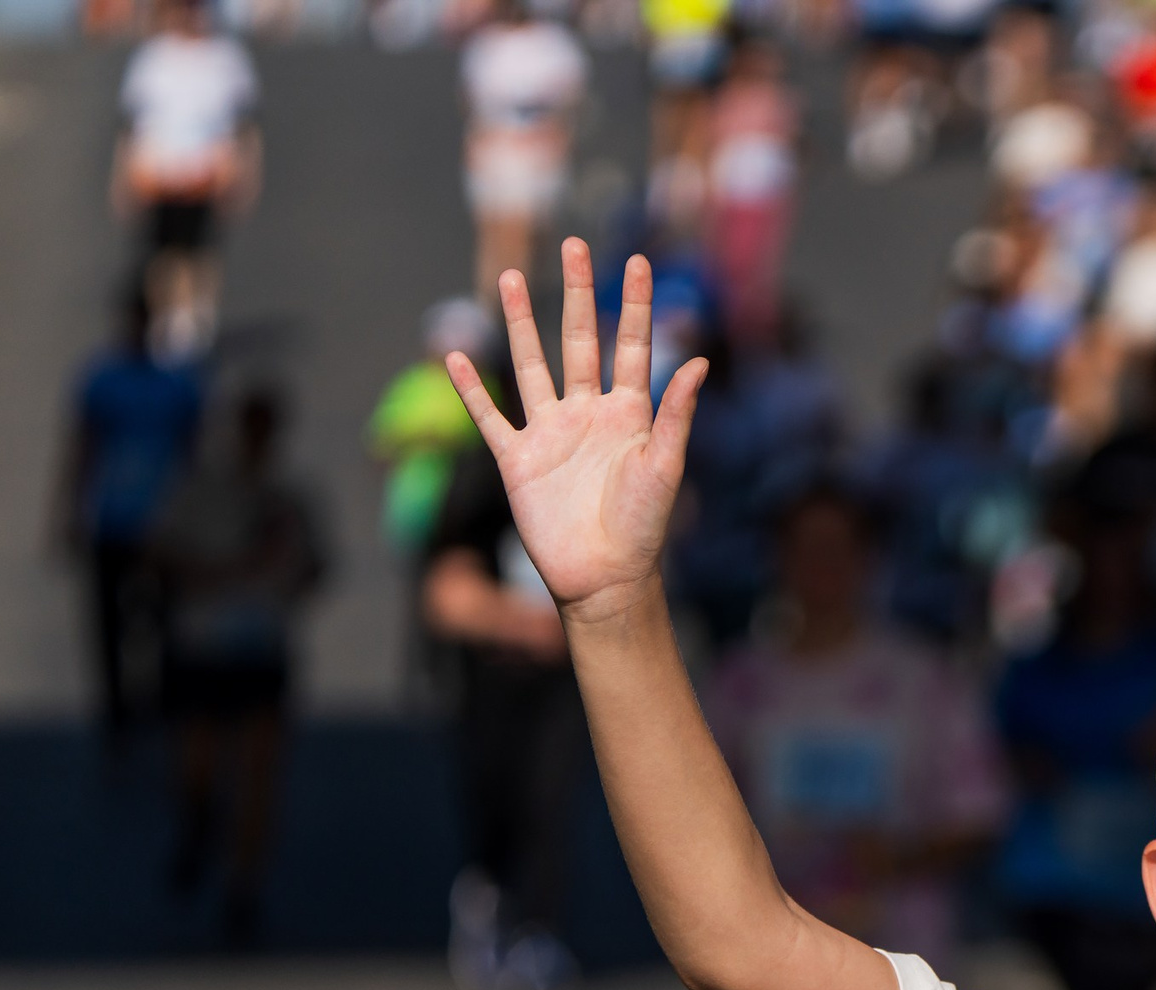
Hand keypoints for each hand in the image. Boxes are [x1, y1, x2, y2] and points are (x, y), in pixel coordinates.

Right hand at [446, 239, 705, 623]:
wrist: (604, 578)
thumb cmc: (643, 528)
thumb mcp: (665, 467)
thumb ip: (677, 415)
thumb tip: (700, 363)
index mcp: (628, 413)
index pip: (631, 345)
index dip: (635, 305)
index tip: (639, 263)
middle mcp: (587, 413)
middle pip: (578, 340)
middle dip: (576, 293)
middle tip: (575, 245)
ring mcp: (549, 432)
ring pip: (530, 364)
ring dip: (520, 322)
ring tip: (508, 278)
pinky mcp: (517, 459)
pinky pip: (490, 416)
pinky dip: (471, 388)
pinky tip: (456, 355)